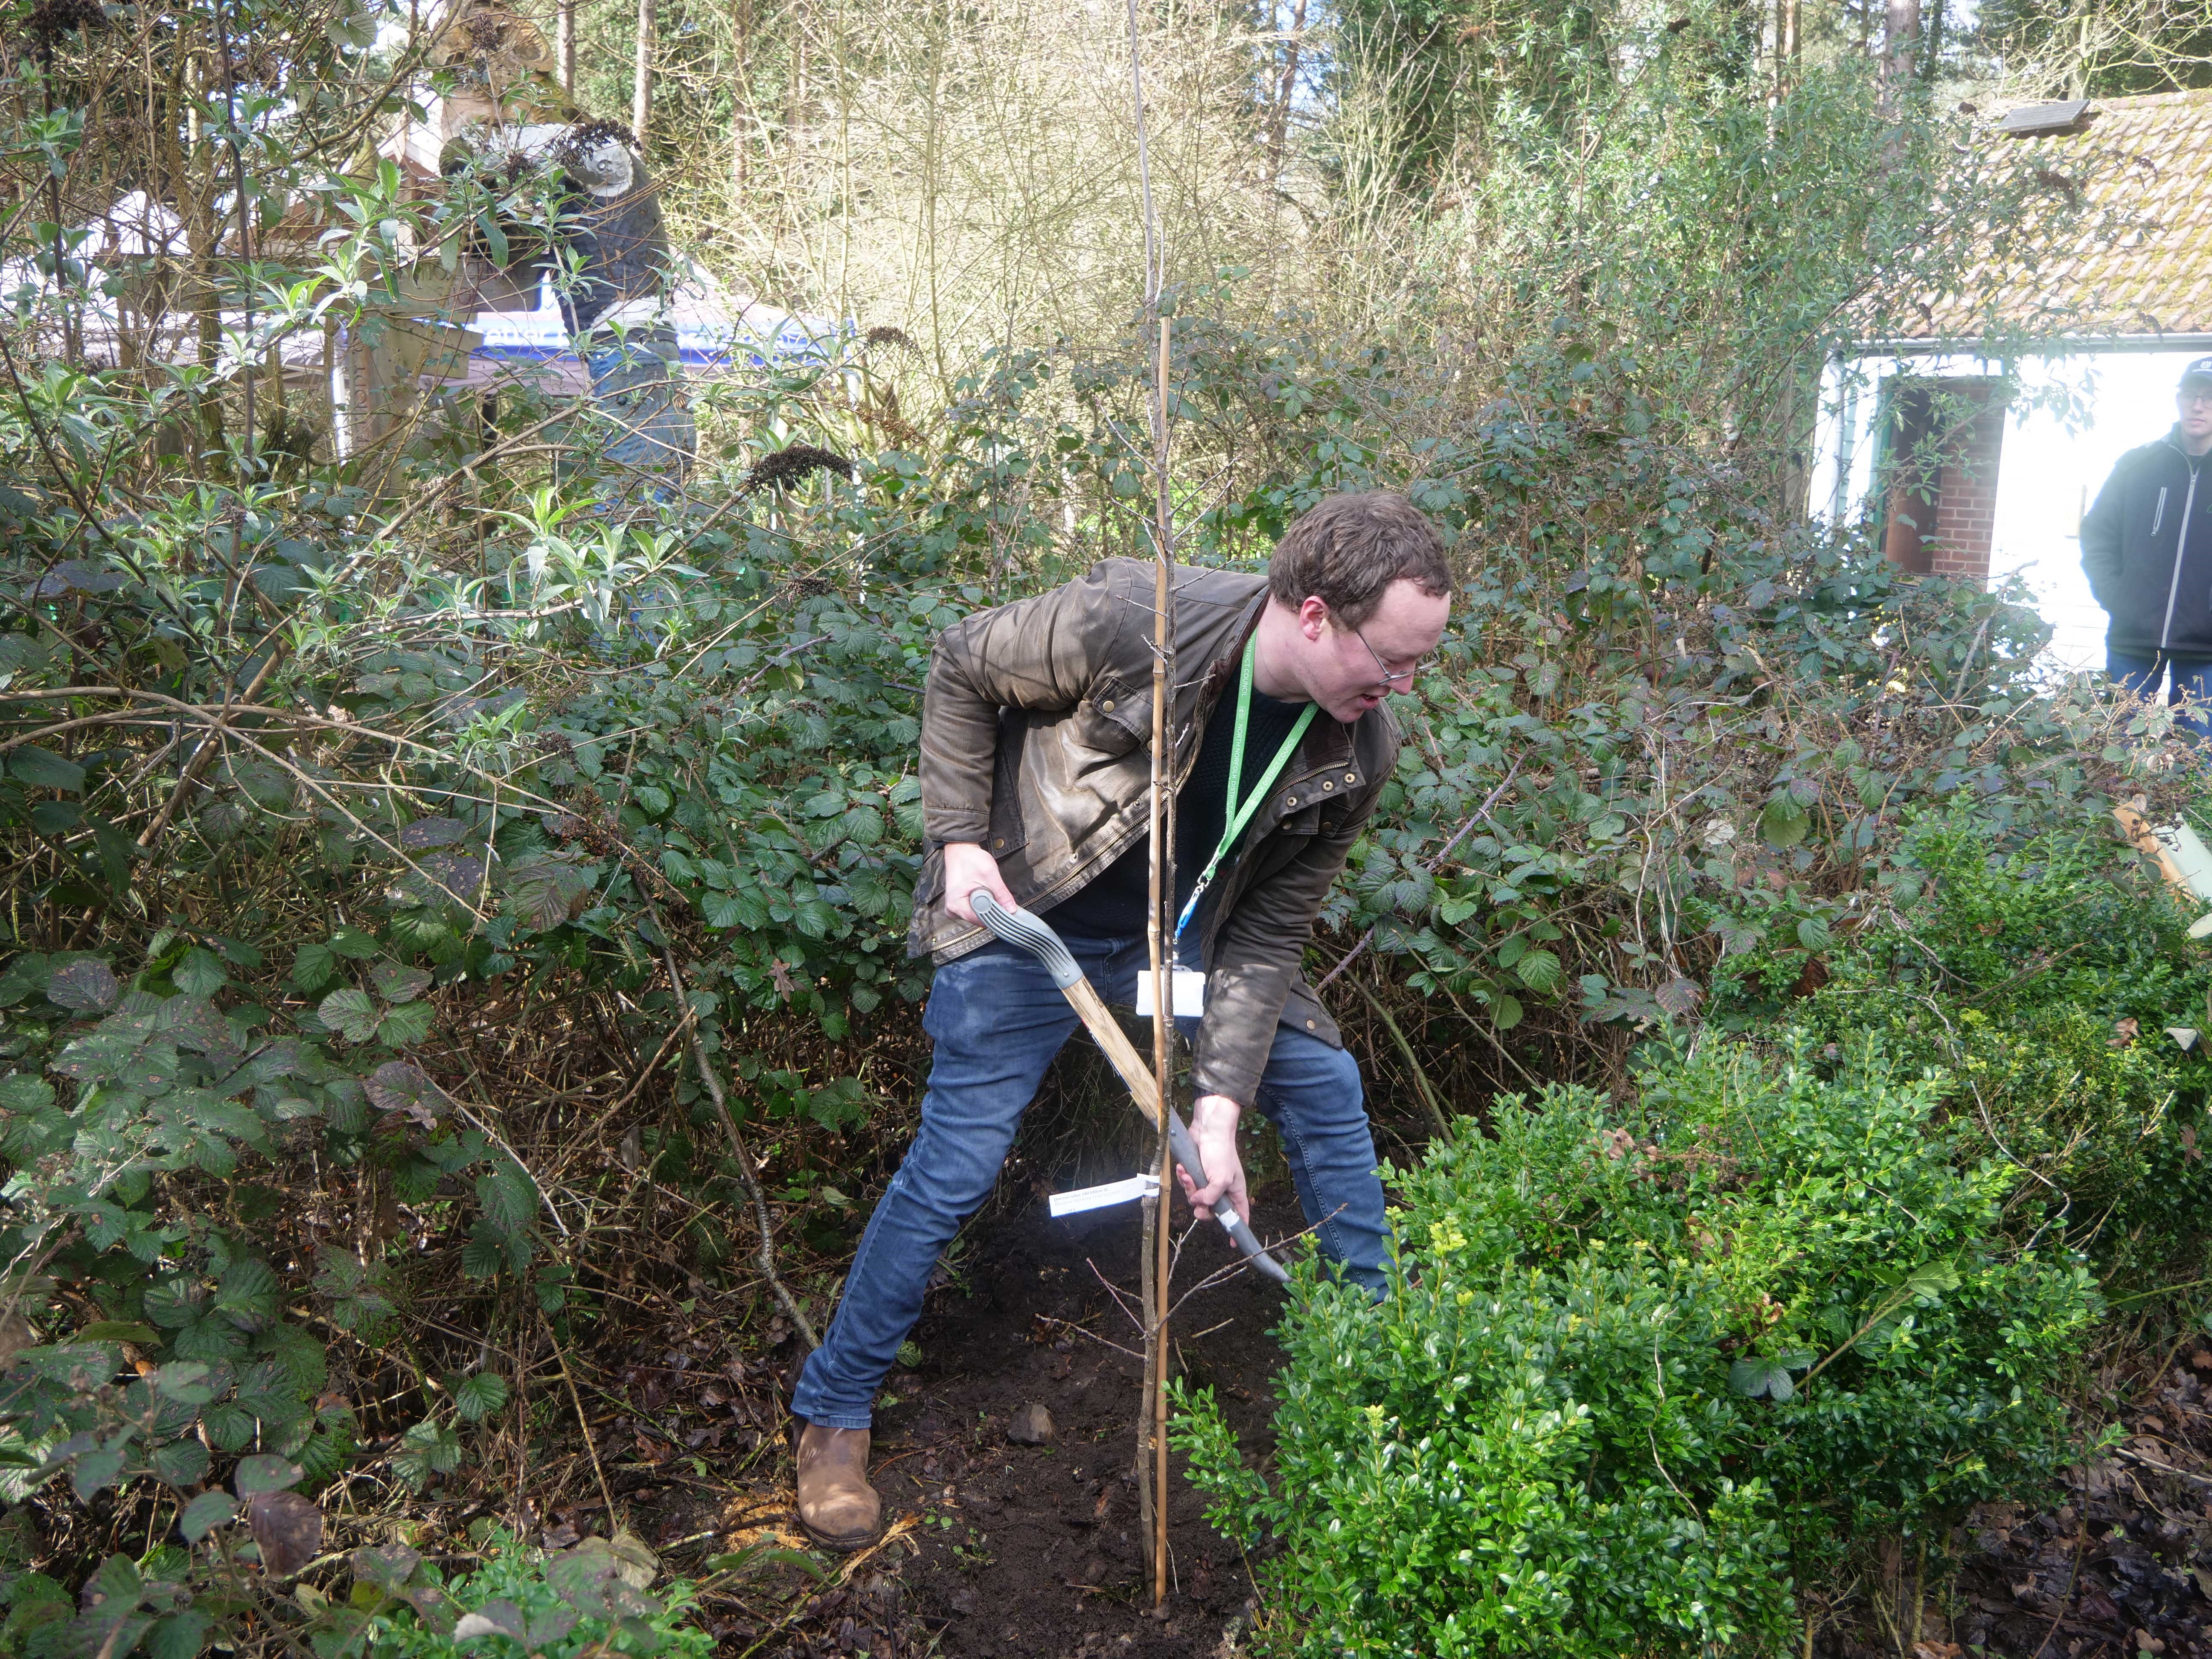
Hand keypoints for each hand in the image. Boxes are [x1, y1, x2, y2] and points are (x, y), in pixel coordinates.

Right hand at [943, 841, 1015, 924]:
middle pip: (980, 919)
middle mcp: (952, 909)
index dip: (996, 915)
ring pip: (978, 915)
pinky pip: (974, 910)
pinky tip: (982, 892)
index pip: (981, 920)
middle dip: (991, 908)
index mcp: (956, 904)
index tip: (1006, 909)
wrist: (960, 850)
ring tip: (985, 888)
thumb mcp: (989, 874)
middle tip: (993, 892)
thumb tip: (1011, 909)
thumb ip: (1001, 893)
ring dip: (987, 905)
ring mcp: (954, 908)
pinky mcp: (958, 905)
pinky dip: (982, 903)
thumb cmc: (970, 859)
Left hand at [1177, 1094, 1248, 1224]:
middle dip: (1201, 1207)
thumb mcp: (1221, 1178)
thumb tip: (1198, 1204)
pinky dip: (1183, 1178)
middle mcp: (1222, 1189)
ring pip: (1195, 1198)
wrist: (1207, 1129)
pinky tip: (1182, 1169)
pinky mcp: (1196, 1174)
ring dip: (1189, 1188)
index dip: (1236, 1229)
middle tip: (1196, 1200)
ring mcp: (1208, 1182)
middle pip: (1211, 1211)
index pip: (1240, 1216)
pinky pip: (1187, 1185)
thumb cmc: (1220, 1152)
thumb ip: (1212, 1197)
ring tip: (1187, 1175)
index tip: (1232, 1243)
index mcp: (1234, 1192)